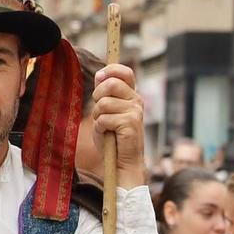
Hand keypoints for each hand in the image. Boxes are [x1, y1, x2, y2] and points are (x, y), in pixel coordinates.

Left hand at [91, 63, 146, 190]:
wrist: (122, 163)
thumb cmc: (112, 138)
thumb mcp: (106, 111)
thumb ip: (104, 93)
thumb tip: (100, 74)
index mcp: (132, 96)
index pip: (125, 72)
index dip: (110, 70)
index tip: (99, 79)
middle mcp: (136, 101)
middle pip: (110, 84)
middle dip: (97, 96)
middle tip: (99, 112)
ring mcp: (135, 112)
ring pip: (104, 103)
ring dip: (97, 116)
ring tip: (104, 126)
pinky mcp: (130, 124)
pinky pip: (104, 118)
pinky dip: (100, 128)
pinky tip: (107, 134)